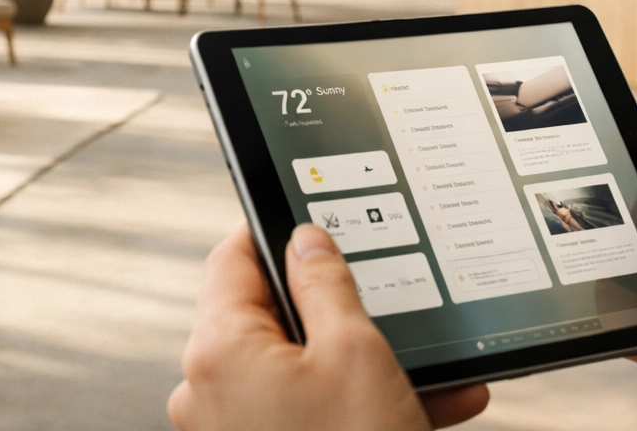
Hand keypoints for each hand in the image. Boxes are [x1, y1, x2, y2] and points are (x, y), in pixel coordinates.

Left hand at [168, 223, 488, 430]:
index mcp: (216, 348)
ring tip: (432, 369)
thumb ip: (326, 284)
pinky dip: (352, 404)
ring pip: (297, 372)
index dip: (276, 234)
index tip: (313, 225)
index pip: (232, 258)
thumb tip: (306, 241)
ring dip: (362, 365)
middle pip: (269, 318)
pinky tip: (422, 407)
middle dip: (338, 313)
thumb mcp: (356, 354)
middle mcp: (205, 390)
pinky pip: (302, 414)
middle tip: (392, 307)